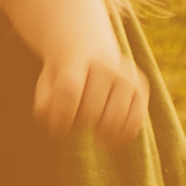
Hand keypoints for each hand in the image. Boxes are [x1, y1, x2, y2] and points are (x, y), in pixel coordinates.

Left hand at [32, 35, 146, 143]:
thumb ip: (45, 104)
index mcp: (76, 60)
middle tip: (77, 119)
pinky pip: (136, 119)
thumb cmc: (62, 75)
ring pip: (115, 118)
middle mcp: (105, 65)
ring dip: (101, 132)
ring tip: (95, 131)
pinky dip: (123, 135)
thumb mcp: (46, 83)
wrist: (88, 46)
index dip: (62, 115)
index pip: (70, 90)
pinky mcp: (140, 87)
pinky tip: (110, 139)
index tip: (58, 130)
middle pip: (91, 110)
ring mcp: (125, 75)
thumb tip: (57, 125)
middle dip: (80, 123)